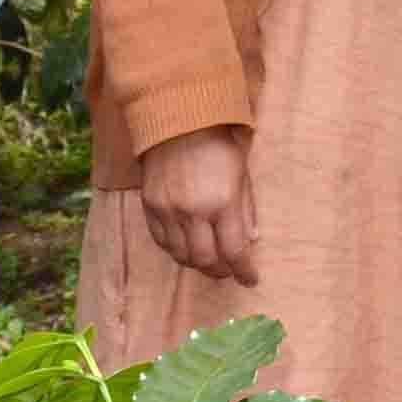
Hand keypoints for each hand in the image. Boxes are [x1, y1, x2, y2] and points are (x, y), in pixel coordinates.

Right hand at [141, 125, 259, 285]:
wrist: (178, 122)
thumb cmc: (218, 146)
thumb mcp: (242, 175)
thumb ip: (246, 209)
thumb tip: (251, 241)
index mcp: (222, 203)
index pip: (234, 251)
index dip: (244, 271)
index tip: (250, 279)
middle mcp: (193, 212)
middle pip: (205, 260)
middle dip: (220, 271)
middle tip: (229, 271)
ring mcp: (168, 212)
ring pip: (180, 256)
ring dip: (197, 264)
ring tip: (209, 261)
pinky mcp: (150, 207)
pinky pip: (161, 241)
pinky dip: (176, 250)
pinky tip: (187, 247)